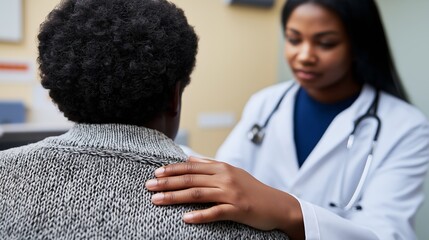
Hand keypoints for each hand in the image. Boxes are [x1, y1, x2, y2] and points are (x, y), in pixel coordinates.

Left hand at [145, 156, 303, 238]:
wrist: (277, 204)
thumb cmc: (252, 189)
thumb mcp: (232, 172)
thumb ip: (210, 165)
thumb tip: (190, 158)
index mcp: (222, 168)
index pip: (191, 167)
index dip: (172, 170)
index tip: (155, 173)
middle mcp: (225, 178)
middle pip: (190, 180)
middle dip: (167, 182)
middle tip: (148, 186)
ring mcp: (231, 194)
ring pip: (198, 194)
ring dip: (175, 197)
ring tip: (157, 200)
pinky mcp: (238, 209)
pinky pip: (215, 212)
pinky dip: (200, 215)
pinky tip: (185, 219)